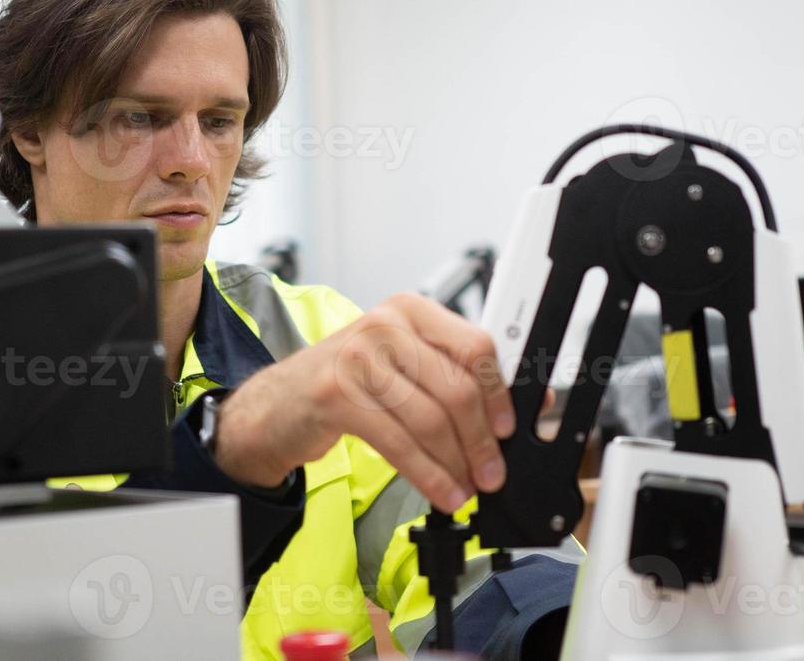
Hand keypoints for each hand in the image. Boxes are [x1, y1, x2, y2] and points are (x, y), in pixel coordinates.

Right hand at [212, 292, 514, 512]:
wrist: (278, 403)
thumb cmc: (349, 382)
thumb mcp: (403, 365)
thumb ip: (456, 378)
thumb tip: (525, 411)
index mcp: (411, 311)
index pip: (475, 347)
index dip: (499, 394)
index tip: (508, 430)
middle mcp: (386, 325)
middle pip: (456, 387)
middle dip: (481, 440)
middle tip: (492, 473)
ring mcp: (358, 357)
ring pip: (430, 419)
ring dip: (456, 464)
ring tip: (467, 488)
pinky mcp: (338, 395)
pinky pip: (400, 443)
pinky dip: (428, 475)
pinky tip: (442, 492)